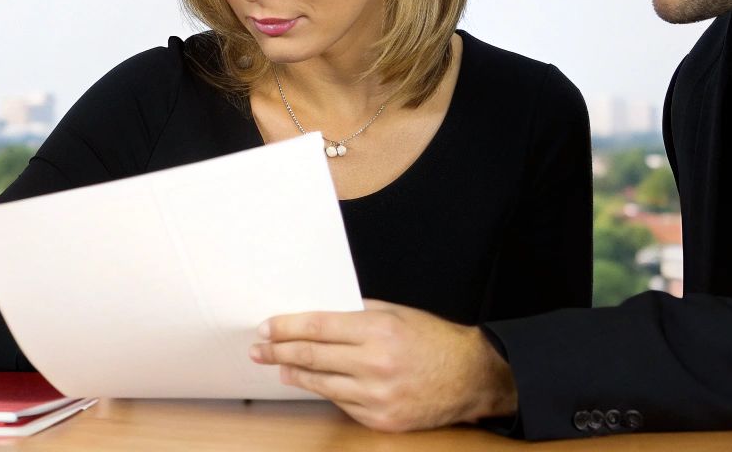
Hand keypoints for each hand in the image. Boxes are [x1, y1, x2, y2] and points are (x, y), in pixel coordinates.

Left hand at [250, 299, 517, 431]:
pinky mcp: (381, 419)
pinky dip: (324, 391)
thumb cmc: (434, 340)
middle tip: (258, 348)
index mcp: (378, 331)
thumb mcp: (397, 312)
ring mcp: (378, 396)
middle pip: (312, 356)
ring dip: (294, 373)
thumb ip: (357, 312)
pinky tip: (311, 382)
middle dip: (279, 351)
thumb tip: (317, 311)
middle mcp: (375, 365)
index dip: (286, 327)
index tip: (266, 326)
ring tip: (277, 365)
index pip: (318, 328)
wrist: (472, 377)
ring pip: (321, 384)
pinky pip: (342, 403)